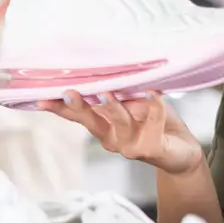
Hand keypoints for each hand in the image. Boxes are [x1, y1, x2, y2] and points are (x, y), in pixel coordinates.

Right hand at [40, 91, 203, 175]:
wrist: (182, 150)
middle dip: (79, 107)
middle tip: (69, 92)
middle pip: (91, 121)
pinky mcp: (150, 148)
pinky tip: (154, 93)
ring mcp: (130, 146)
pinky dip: (154, 106)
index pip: (77, 116)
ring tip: (107, 93)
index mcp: (103, 127)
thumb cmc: (156, 122)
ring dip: (113, 107)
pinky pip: (152, 122)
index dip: (59, 108)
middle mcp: (111, 138)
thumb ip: (118, 94)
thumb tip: (102, 71)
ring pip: (119, 123)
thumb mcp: (133, 103)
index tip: (40, 98)